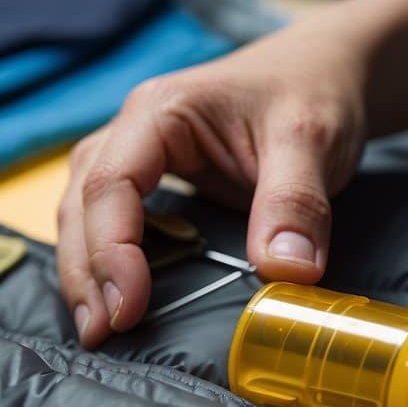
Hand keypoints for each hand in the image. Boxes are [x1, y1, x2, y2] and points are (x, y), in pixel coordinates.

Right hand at [57, 23, 367, 347]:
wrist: (325, 71)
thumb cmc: (312, 91)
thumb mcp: (312, 139)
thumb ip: (296, 203)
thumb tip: (285, 274)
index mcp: (160, 111)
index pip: (111, 183)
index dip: (111, 250)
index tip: (127, 308)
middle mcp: (134, 132)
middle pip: (82, 204)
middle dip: (85, 273)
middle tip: (100, 335)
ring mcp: (138, 157)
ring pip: (85, 215)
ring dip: (87, 272)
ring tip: (99, 331)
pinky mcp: (155, 184)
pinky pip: (112, 223)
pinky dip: (107, 264)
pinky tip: (119, 303)